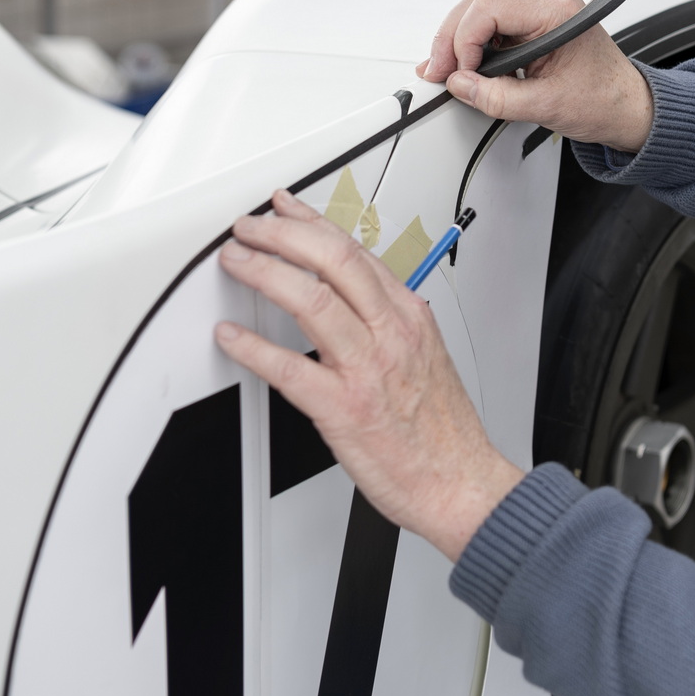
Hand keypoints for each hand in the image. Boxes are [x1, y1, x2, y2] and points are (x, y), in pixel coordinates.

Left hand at [214, 190, 525, 561]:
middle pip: (332, 260)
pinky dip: (253, 348)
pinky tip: (232, 337)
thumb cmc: (443, 432)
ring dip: (263, 273)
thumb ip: (388, 324)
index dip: (311, 223)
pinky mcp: (345, 409)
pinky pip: (290, 369)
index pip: (355, 251)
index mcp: (410, 318)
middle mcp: (390, 334)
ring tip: (236, 263)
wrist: (462, 485)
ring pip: (311, 300)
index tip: (284, 210)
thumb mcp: (426, 356)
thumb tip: (350, 301)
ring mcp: (367, 368)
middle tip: (248, 229)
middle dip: (281, 234)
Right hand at [418, 0, 654, 151]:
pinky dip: (473, 43)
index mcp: (557, 9)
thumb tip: (459, 85)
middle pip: (478, 3)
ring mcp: (541, 6)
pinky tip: (465, 65)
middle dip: (452, 39)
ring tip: (449, 72)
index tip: (458, 73)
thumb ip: (496, 97)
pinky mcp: (534, 20)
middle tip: (439, 72)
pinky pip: (492, 22)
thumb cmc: (603, 99)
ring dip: (459, 40)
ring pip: (480, 10)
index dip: (462, 41)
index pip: (487, 8)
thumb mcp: (545, 105)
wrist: (625, 106)